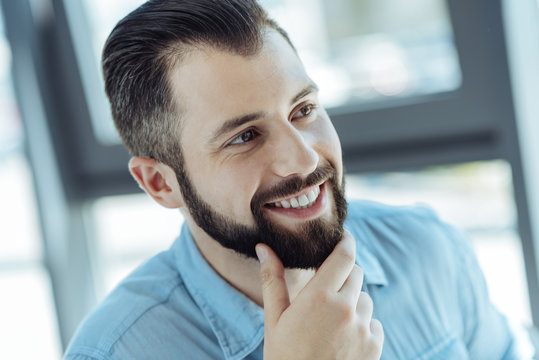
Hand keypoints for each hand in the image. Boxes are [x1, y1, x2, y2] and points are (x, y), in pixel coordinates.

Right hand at [256, 230, 383, 359]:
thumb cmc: (284, 357)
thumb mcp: (274, 319)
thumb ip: (273, 280)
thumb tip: (264, 248)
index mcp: (320, 297)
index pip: (345, 255)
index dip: (346, 241)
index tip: (343, 237)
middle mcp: (346, 308)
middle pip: (356, 272)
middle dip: (343, 273)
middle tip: (326, 287)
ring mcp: (363, 328)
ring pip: (365, 298)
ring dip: (352, 300)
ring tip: (330, 320)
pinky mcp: (374, 346)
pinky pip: (373, 322)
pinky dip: (362, 323)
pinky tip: (342, 338)